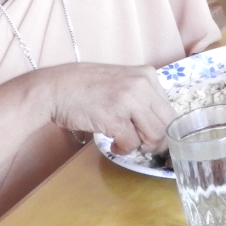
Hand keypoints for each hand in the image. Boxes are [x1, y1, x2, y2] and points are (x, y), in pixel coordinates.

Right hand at [37, 63, 177, 153]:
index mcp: (148, 75)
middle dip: (157, 142)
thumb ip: (143, 98)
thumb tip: (160, 125)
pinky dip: (124, 150)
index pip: (170, 110)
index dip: (164, 129)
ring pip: (154, 135)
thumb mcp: (123, 83)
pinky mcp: (114, 118)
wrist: (56, 87)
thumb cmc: (87, 87)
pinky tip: (114, 144)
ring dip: (141, 146)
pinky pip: (131, 143)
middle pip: (166, 124)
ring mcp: (129, 101)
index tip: (153, 138)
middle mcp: (143, 85)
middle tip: (142, 146)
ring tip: (126, 143)